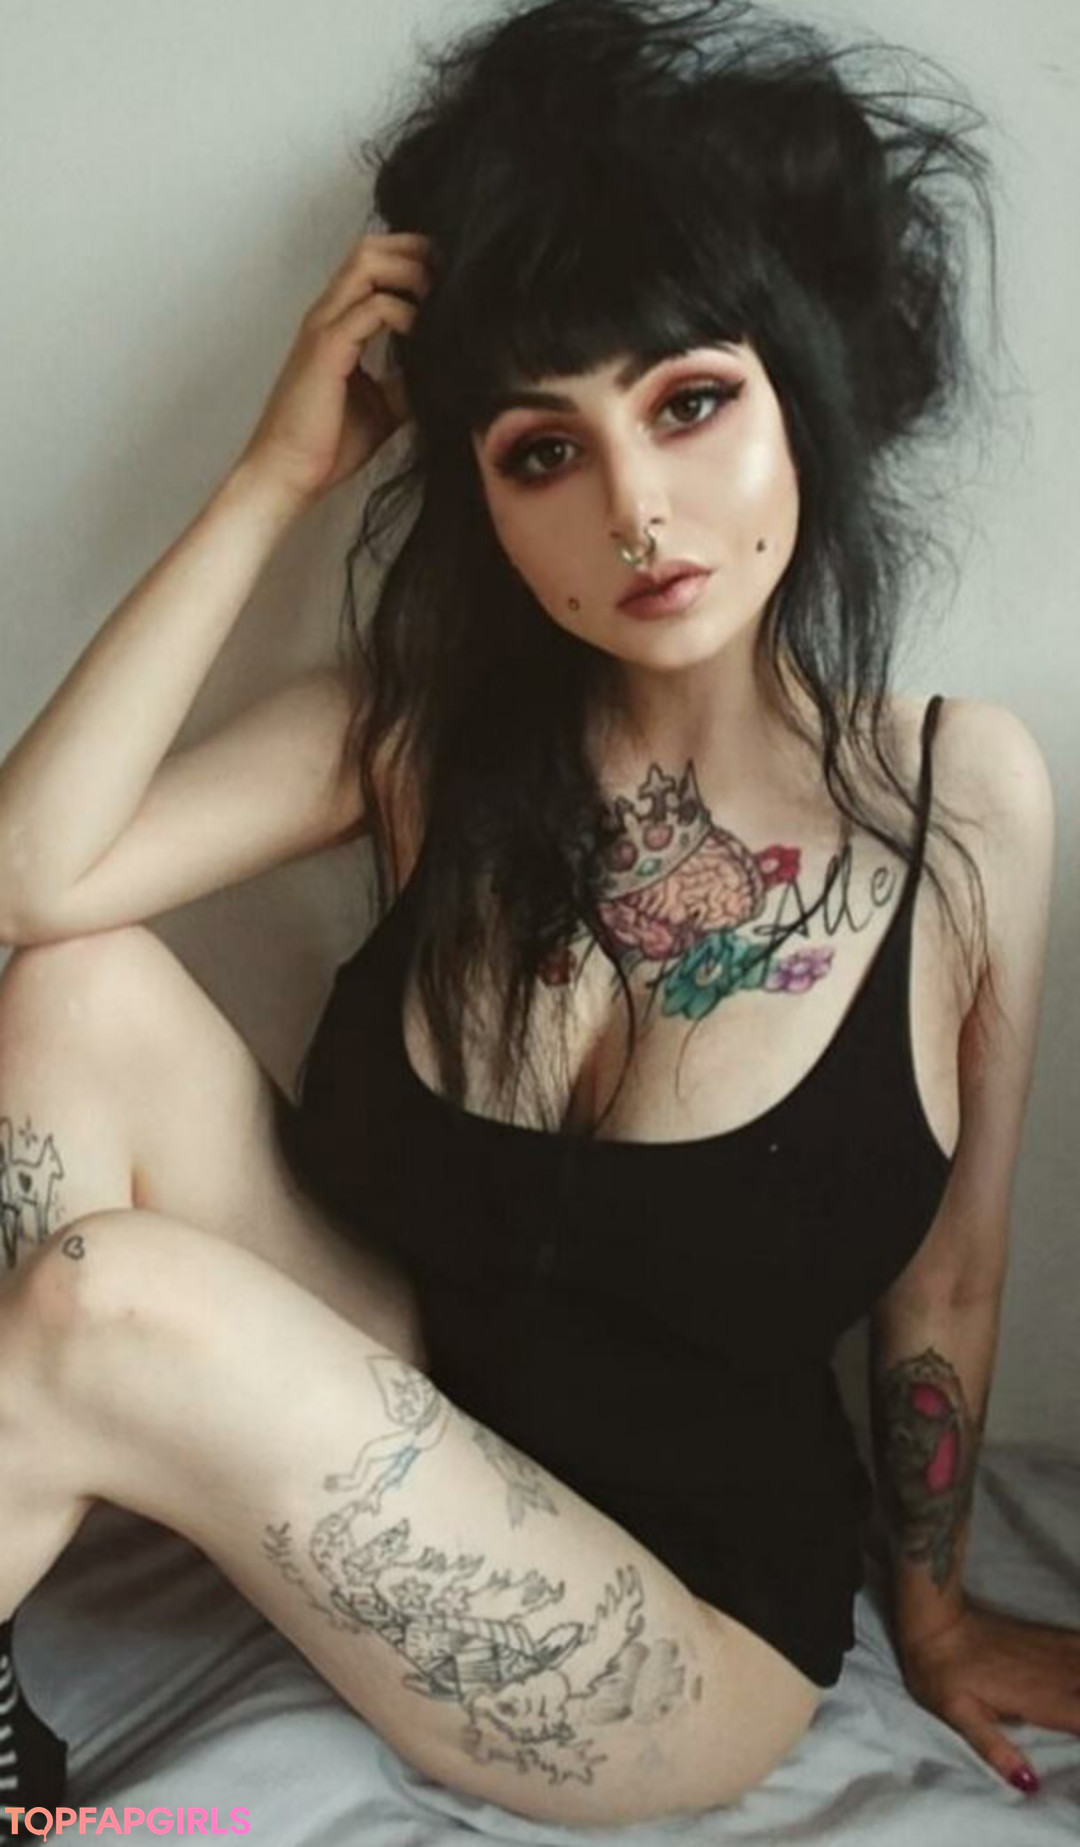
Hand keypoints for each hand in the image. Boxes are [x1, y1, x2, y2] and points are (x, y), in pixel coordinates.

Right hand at [235, 230, 433, 506]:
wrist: (290, 474)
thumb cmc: (327, 445)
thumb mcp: (383, 407)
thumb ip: (406, 382)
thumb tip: (442, 371)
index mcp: (338, 323)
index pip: (372, 264)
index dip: (411, 259)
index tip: (448, 279)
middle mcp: (328, 315)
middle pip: (370, 248)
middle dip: (414, 252)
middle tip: (450, 278)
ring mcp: (325, 328)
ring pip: (367, 264)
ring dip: (410, 273)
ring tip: (439, 300)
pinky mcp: (327, 349)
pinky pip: (372, 309)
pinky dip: (404, 313)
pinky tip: (425, 334)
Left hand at [899, 1597, 1079, 1793]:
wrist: (934, 1621)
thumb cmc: (942, 1673)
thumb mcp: (958, 1716)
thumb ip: (994, 1749)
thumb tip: (1030, 1785)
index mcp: (1033, 1698)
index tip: (1077, 1737)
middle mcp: (1050, 1672)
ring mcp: (1049, 1650)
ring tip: (1077, 1702)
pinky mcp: (1044, 1635)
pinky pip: (1079, 1643)